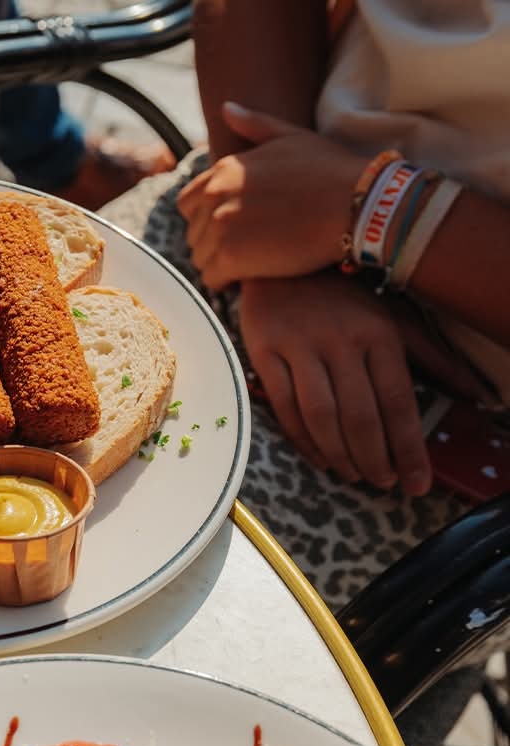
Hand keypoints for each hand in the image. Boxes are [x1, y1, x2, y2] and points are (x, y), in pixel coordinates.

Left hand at [177, 103, 362, 289]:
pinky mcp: (233, 257)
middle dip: (213, 243)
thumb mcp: (291, 136)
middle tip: (244, 250)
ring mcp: (221, 227)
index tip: (231, 227)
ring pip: (200, 257)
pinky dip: (226, 281)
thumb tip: (226, 108)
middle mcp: (215, 196)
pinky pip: (212, 277)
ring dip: (219, 264)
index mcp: (223, 170)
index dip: (207, 218)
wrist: (357, 203)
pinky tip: (247, 278)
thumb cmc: (331, 170)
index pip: (188, 203)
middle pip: (193, 232)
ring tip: (248, 264)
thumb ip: (254, 125)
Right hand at [238, 273, 432, 495]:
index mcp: (379, 333)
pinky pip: (284, 407)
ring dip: (340, 455)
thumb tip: (480, 396)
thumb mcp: (395, 319)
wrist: (281, 261)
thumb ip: (435, 358)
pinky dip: (303, 440)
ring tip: (353, 475)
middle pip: (361, 416)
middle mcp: (341, 340)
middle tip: (382, 484)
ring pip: (322, 416)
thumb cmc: (344, 298)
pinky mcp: (264, 351)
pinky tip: (319, 457)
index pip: (399, 403)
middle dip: (375, 459)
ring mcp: (300, 346)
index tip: (417, 483)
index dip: (409, 449)